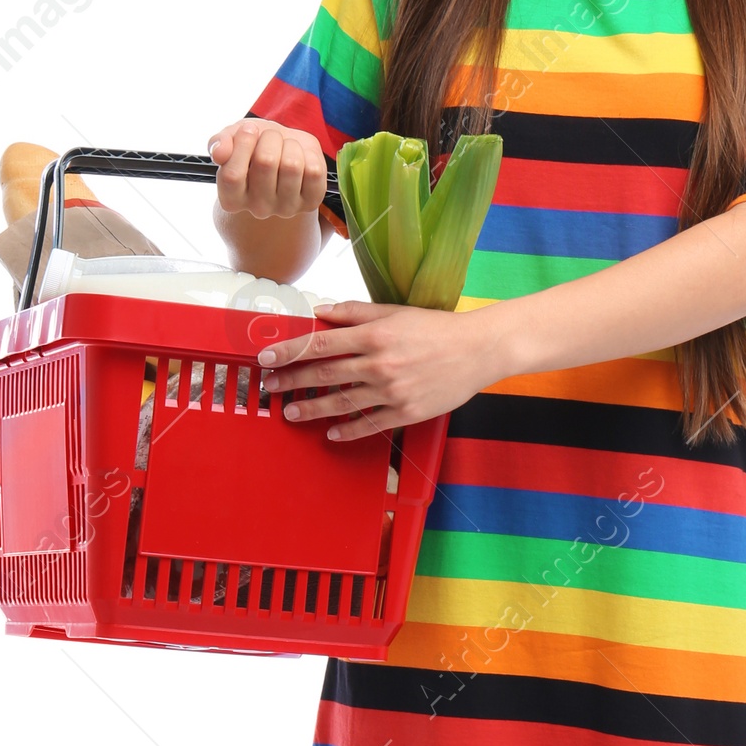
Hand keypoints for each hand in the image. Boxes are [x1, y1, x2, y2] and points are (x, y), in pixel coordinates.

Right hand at [208, 117, 326, 220]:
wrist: (284, 152)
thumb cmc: (254, 146)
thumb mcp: (233, 138)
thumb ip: (220, 143)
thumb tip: (219, 153)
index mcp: (232, 199)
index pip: (232, 176)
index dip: (242, 144)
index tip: (249, 129)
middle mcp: (258, 209)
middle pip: (265, 162)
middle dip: (269, 138)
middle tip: (270, 137)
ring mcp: (286, 208)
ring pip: (292, 165)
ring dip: (290, 144)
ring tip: (286, 146)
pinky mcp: (311, 202)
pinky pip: (313, 171)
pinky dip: (309, 154)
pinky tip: (302, 157)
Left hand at [262, 300, 504, 439]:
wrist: (478, 351)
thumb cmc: (437, 328)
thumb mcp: (395, 312)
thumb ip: (355, 312)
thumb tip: (320, 312)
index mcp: (375, 335)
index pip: (321, 343)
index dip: (289, 351)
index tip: (267, 358)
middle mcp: (380, 364)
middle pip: (325, 374)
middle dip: (292, 380)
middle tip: (270, 386)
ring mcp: (392, 391)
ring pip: (342, 402)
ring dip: (312, 409)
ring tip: (291, 412)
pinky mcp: (406, 412)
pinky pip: (370, 424)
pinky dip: (348, 430)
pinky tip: (331, 434)